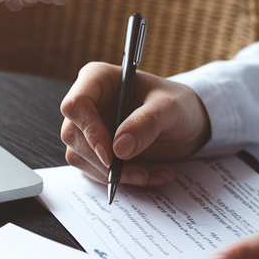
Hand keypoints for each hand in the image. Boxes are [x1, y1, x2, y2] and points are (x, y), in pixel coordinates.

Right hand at [59, 62, 210, 185]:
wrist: (186, 124)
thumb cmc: (177, 104)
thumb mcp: (170, 108)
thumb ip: (146, 123)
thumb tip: (118, 148)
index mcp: (98, 79)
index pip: (76, 104)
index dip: (89, 131)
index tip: (111, 155)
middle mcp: (88, 103)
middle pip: (73, 135)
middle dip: (103, 161)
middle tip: (139, 172)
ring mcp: (88, 127)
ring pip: (79, 156)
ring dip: (111, 174)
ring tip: (148, 174)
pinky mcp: (94, 149)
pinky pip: (93, 170)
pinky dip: (119, 179)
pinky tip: (147, 175)